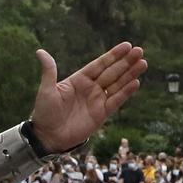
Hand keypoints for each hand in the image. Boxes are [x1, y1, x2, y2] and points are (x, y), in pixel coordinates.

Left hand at [29, 42, 147, 153]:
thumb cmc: (44, 113)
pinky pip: (116, 101)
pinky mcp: (102, 114)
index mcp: (79, 79)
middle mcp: (91, 88)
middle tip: (140, 51)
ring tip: (143, 63)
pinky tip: (136, 83)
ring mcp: (97, 101)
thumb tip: (40, 51)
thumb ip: (49, 71)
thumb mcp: (46, 90)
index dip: (113, 55)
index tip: (126, 46)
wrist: (48, 137)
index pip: (100, 64)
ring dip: (130, 74)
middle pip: (112, 72)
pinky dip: (126, 93)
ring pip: (117, 85)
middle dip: (126, 62)